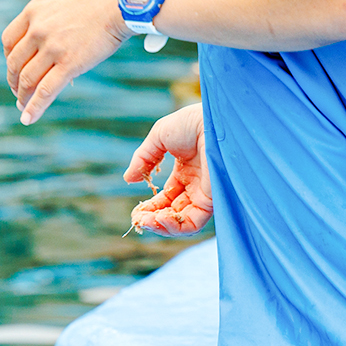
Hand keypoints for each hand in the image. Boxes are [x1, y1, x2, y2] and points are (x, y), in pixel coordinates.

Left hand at [2, 0, 129, 125]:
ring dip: (23, 96)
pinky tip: (28, 119)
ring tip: (23, 106)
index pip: (9, 40)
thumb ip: (51, 15)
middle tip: (19, 91)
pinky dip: (34, 108)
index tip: (15, 68)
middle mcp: (38, 29)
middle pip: (15, 63)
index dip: (9, 58)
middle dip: (14, 81)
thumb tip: (52, 34)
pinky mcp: (69, 64)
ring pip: (28, 79)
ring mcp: (53, 47)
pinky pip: (45, 91)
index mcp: (34, 10)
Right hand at [124, 103, 211, 235]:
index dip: (150, 207)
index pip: (167, 197)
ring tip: (145, 222)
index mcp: (187, 170)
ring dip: (160, 226)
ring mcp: (205, 194)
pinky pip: (192, 224)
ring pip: (182, 223)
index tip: (136, 211)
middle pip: (173, 213)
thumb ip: (143, 159)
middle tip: (138, 220)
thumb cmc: (193, 122)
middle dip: (152, 219)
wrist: (217, 119)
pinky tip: (159, 219)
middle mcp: (197, 185)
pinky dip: (174, 227)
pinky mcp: (212, 201)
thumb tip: (128, 178)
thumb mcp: (160, 136)